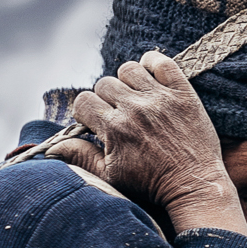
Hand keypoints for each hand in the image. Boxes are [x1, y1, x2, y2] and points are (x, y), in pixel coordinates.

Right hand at [66, 52, 246, 238]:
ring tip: (135, 100)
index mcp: (114, 128)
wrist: (193, 185)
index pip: (84, 101)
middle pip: (104, 84)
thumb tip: (52, 148)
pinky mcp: (182, 93)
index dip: (87, 113)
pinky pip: (161, 62)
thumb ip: (80, 156)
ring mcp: (160, 98)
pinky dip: (153, 64)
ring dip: (127, 82)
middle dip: (107, 100)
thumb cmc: (150, 185)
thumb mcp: (110, 176)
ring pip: (128, 69)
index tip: (98, 124)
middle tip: (119, 116)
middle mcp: (135, 108)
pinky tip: (152, 80)